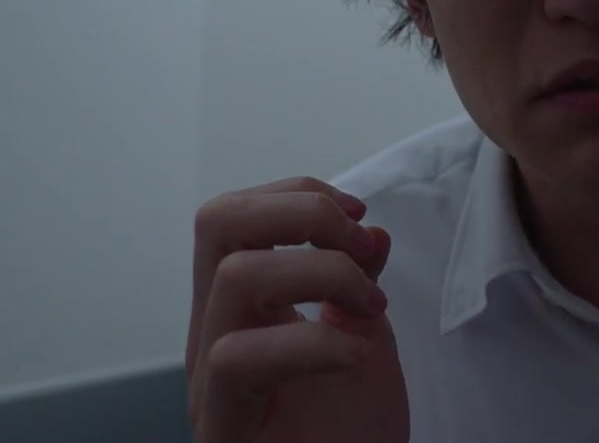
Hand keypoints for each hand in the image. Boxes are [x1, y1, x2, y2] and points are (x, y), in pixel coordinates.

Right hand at [186, 177, 409, 442]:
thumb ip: (357, 285)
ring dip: (323, 273)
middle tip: (361, 246)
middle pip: (217, 221)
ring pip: (235, 277)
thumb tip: (372, 231)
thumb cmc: (351, 434)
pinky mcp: (223, 427)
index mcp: (240, 309)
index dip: (298, 195)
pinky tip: (354, 358)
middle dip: (303, 212)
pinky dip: (312, 342)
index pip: (234, 213)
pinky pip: (240, 359)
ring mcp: (211, 380)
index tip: (361, 217)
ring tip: (372, 309)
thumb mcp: (364, 342)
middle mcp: (213, 333)